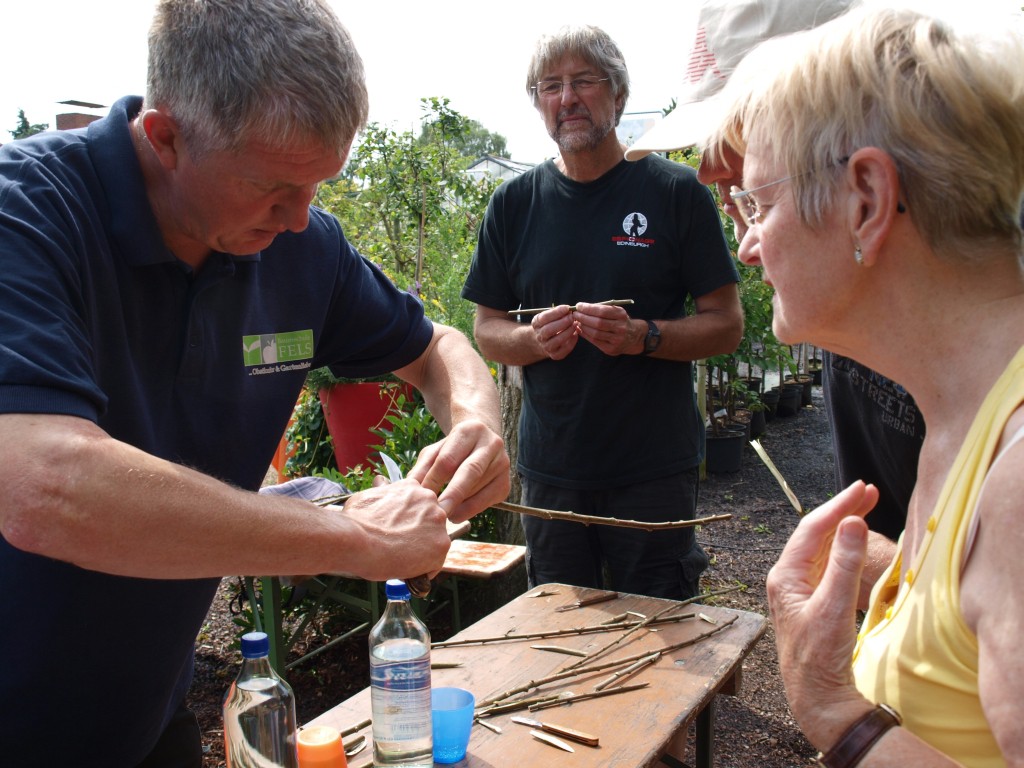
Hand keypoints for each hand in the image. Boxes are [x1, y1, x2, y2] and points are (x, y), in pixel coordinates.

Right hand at [334, 479, 451, 580]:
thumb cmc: (356, 520)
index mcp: (414, 488)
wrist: (355, 539)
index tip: (401, 530)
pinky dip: (422, 571)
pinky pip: (434, 564)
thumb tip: (381, 483)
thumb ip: (382, 492)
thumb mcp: (369, 496)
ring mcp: (438, 523)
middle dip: (418, 535)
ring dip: (421, 553)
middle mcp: (430, 501)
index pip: (420, 506)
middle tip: (399, 546)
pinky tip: (405, 571)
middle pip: (430, 523)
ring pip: (434, 543)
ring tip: (400, 559)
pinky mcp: (441, 545)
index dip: (410, 521)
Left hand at [407, 419, 509, 523]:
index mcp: (469, 430)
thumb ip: (423, 467)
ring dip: (459, 504)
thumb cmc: (453, 449)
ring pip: (478, 488)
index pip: (449, 459)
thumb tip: (410, 487)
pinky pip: (488, 501)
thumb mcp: (436, 451)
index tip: (420, 496)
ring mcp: (502, 463)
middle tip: (436, 512)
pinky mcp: (506, 483)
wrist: (482, 441)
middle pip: (470, 472)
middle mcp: (491, 444)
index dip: (433, 479)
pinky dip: (470, 510)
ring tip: (441, 514)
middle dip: (451, 495)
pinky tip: (456, 515)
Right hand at [531, 305, 578, 359]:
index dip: (556, 312)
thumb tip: (569, 310)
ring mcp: (546, 347)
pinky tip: (576, 334)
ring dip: (568, 332)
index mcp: (536, 324)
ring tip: (575, 324)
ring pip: (556, 341)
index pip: (544, 318)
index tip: (567, 308)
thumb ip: (557, 312)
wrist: (544, 341)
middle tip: (572, 317)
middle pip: (548, 330)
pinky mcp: (554, 355)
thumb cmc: (550, 324)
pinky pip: (564, 350)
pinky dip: (572, 342)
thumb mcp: (549, 316)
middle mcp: (539, 336)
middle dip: (562, 322)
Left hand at [572, 302, 640, 355]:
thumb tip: (582, 308)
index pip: (602, 311)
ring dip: (583, 326)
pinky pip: (595, 341)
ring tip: (576, 321)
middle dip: (583, 317)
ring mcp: (616, 340)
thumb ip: (602, 309)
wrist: (634, 337)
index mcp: (621, 315)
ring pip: (595, 333)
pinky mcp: (611, 349)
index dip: (589, 308)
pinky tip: (580, 329)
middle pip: (598, 323)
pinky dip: (585, 334)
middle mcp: (620, 328)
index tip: (579, 306)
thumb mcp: (616, 312)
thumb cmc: (620, 321)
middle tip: (575, 314)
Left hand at [766, 481, 879, 744]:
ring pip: (821, 547)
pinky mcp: (812, 601)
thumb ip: (844, 563)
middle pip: (816, 533)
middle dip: (841, 511)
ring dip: (843, 527)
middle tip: (869, 491)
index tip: (862, 488)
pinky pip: (826, 563)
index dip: (838, 506)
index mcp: (785, 575)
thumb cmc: (819, 656)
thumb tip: (852, 522)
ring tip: (865, 507)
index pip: (813, 528)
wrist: (816, 696)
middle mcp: (788, 578)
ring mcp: (799, 589)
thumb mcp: (834, 607)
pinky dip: (843, 547)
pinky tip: (854, 541)